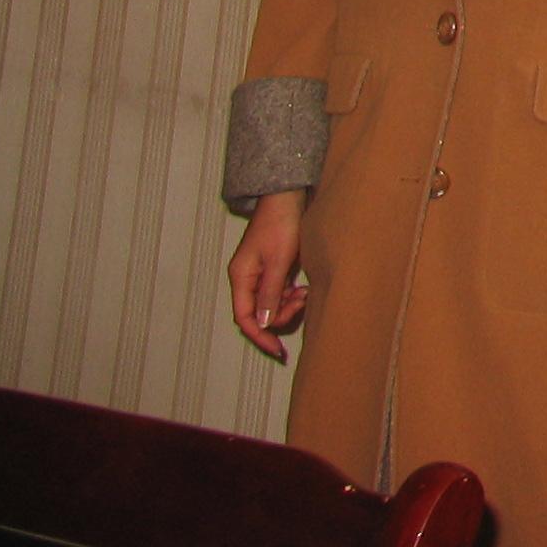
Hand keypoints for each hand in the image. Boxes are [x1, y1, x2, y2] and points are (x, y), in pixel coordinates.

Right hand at [227, 192, 310, 360]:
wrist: (288, 196)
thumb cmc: (282, 224)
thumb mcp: (279, 260)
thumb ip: (270, 292)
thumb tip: (263, 323)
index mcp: (241, 277)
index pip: (245, 318)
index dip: (260, 336)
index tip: (277, 350)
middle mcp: (246, 278)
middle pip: (259, 313)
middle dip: (280, 315)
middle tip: (303, 303)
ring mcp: (259, 273)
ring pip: (270, 303)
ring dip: (287, 305)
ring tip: (305, 293)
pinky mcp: (272, 267)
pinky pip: (278, 291)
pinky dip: (290, 295)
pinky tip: (303, 289)